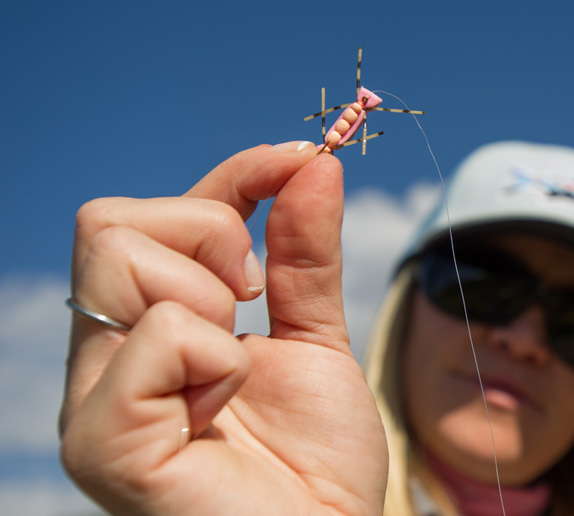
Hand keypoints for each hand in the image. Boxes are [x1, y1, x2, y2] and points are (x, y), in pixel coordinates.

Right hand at [59, 143, 387, 515]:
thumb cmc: (316, 464)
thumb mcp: (317, 339)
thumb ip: (305, 256)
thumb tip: (313, 163)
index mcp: (145, 333)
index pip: (153, 214)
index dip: (234, 178)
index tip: (301, 162)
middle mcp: (104, 360)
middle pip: (109, 220)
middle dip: (211, 238)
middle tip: (253, 307)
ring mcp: (94, 400)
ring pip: (117, 256)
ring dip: (211, 301)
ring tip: (237, 372)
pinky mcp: (103, 443)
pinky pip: (156, 335)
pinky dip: (215, 358)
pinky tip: (223, 411)